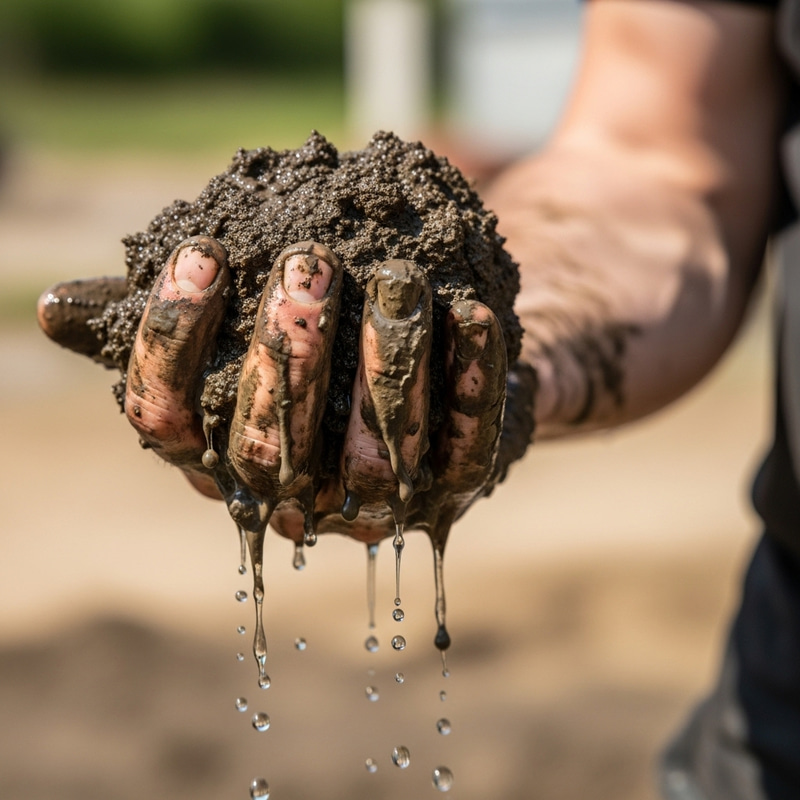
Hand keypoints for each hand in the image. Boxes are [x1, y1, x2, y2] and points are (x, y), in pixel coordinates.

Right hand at [38, 236, 534, 548]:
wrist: (426, 357)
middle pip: (271, 450)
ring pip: (373, 458)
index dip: (175, 341)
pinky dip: (469, 379)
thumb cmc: (312, 335)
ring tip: (395, 276)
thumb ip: (163, 322)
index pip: (167, 420)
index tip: (202, 254)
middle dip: (288, 353)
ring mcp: (375, 498)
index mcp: (219, 452)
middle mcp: (291, 492)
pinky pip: (463, 446)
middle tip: (309, 260)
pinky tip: (470, 311)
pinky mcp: (453, 484)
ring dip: (384, 364)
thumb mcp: (234, 319)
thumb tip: (57, 311)